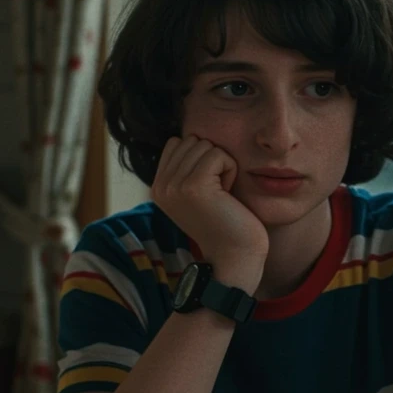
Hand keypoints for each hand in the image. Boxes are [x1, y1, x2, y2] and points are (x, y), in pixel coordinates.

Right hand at [152, 135, 269, 269]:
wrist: (234, 256)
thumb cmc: (226, 222)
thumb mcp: (198, 192)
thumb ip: (187, 167)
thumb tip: (192, 137)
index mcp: (158, 187)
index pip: (177, 143)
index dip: (201, 158)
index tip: (209, 188)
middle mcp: (160, 186)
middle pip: (192, 141)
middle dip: (212, 161)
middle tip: (217, 193)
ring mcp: (174, 186)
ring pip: (205, 145)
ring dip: (222, 166)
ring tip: (221, 195)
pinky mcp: (193, 186)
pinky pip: (219, 154)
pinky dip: (231, 170)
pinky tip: (227, 195)